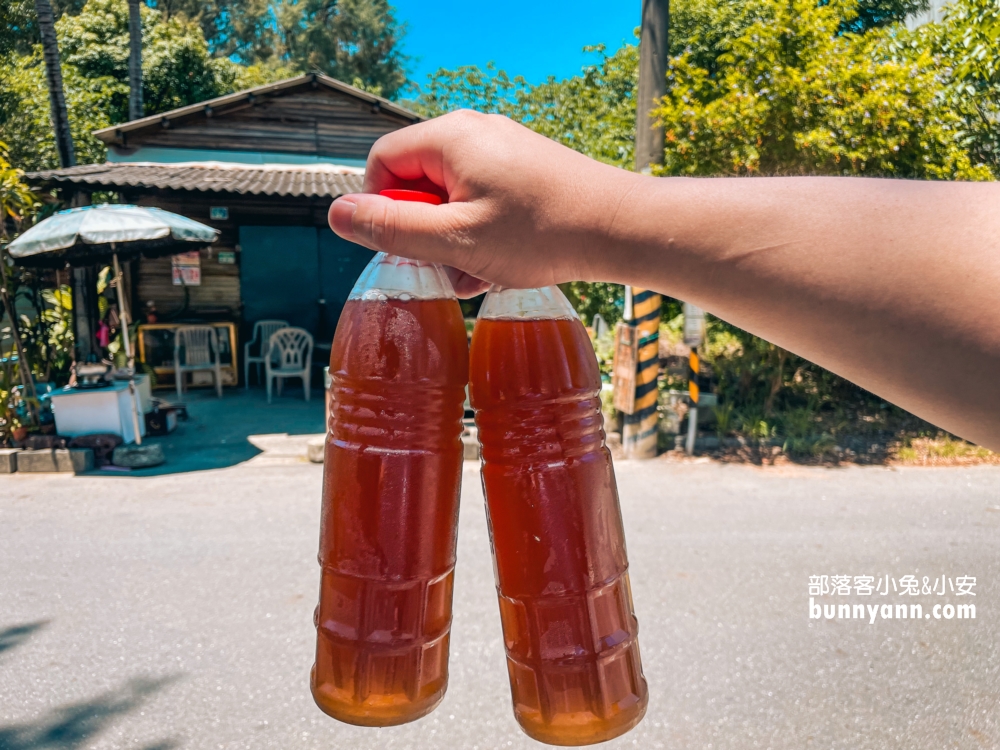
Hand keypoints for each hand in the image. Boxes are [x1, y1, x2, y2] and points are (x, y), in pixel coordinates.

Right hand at [328, 110, 632, 296]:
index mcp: (449, 137)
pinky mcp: (522, 169)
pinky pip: (479, 199)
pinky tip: (501, 262)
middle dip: (425, 232)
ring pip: (449, 197)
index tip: (407, 248)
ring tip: (482, 271)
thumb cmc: (541, 232)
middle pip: (416, 182)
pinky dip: (480, 233)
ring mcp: (501, 149)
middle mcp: (473, 132)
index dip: (382, 210)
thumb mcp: (456, 239)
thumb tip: (337, 215)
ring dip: (454, 240)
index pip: (381, 164)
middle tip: (451, 268)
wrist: (619, 228)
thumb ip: (393, 228)